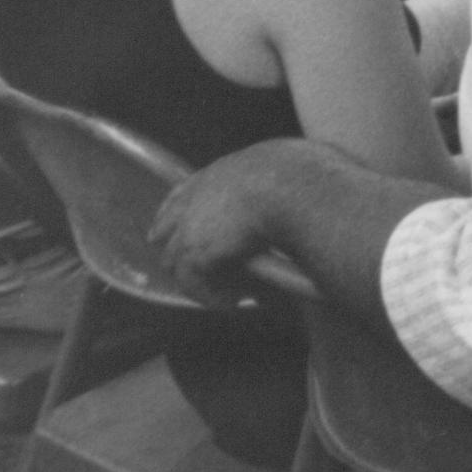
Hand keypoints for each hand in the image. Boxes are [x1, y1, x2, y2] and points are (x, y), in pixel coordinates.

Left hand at [149, 142, 300, 294]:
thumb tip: (303, 191)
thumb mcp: (291, 168)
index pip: (185, 191)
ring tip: (220, 291)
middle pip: (166, 225)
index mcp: (221, 172)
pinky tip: (232, 303)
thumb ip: (285, 182)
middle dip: (171, 245)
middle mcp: (198, 195)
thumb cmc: (305, 174)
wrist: (295, 186)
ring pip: (173, 260)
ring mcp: (191, 224)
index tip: (176, 224)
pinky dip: (212, 297)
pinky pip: (192, 284)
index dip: (179, 210)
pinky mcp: (194, 253)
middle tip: (185, 267)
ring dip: (196, 277)